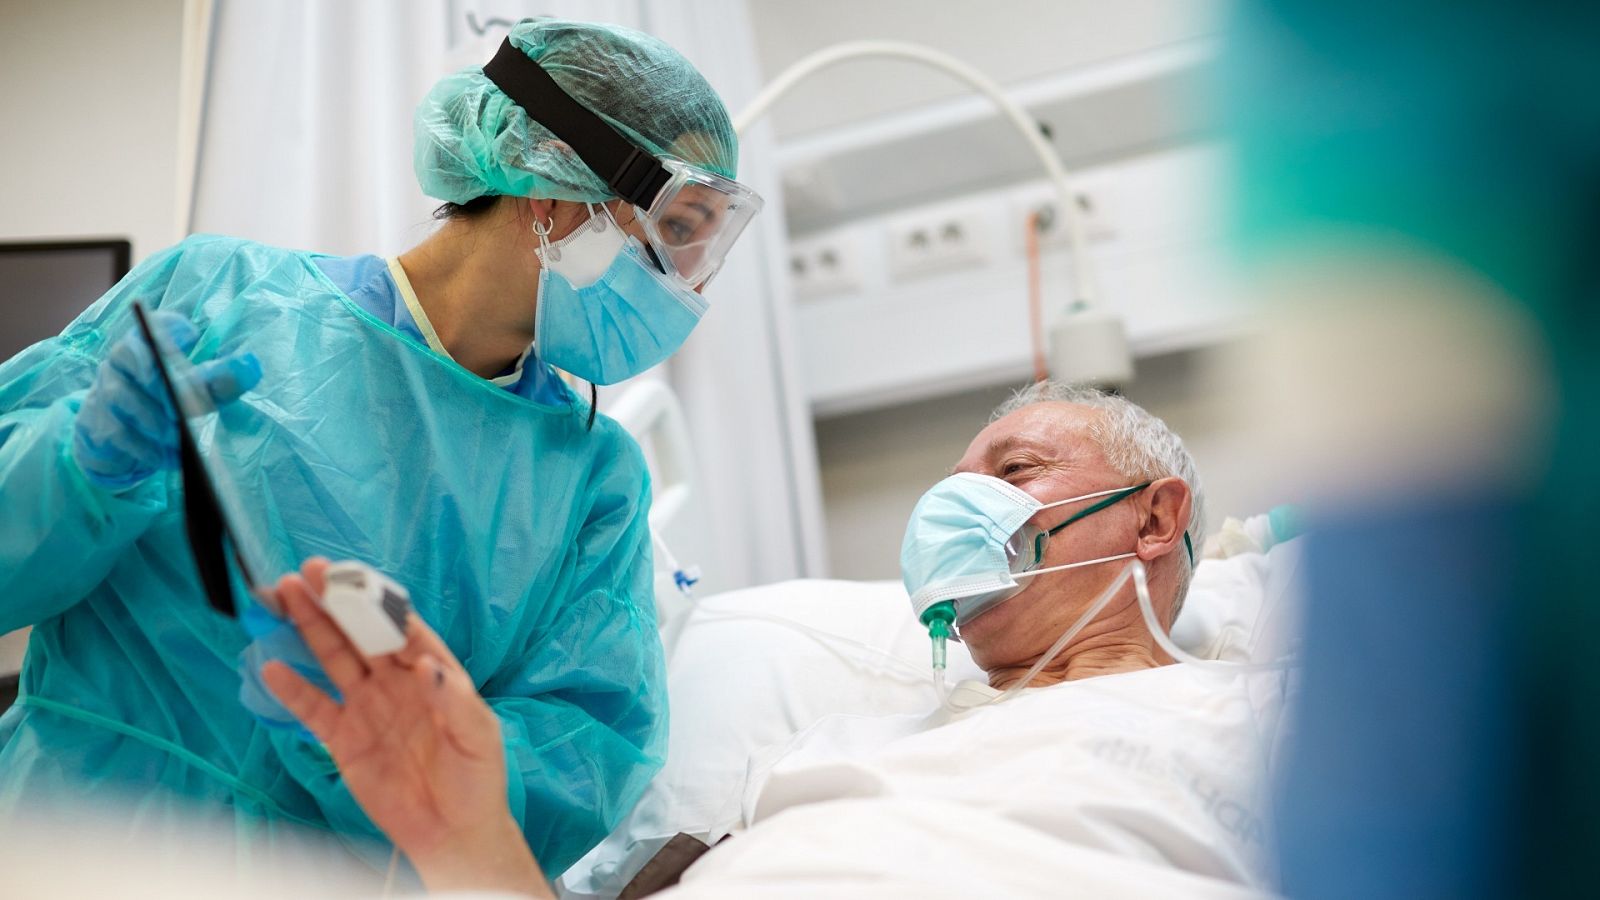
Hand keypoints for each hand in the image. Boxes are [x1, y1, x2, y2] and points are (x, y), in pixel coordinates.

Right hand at [72, 308, 261, 487]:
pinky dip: (145, 447)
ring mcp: (104, 390)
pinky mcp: (97, 423)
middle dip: (161, 382)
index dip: (167, 328)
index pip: (153, 325)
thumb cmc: (167, 404)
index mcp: (147, 344)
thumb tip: (251, 366)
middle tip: (186, 406)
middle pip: (134, 360)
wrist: (122, 439)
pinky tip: (170, 459)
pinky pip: (117, 433)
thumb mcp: (197, 391)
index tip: (192, 336)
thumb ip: (220, 380)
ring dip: (154, 420)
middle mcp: (120, 361)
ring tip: (182, 439)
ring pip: (121, 398)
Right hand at [260, 559, 548, 896]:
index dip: (378, 601)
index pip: (402, 626)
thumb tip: (425, 666)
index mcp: (432, 671)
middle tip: (310, 570)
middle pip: (359, 633)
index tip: (354, 577)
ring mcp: (367, 707)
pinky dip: (292, 689)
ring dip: (311, 628)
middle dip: (335, 601)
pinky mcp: (344, 739)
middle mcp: (394, 682)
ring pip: (333, 658)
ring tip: (287, 595)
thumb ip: (453, 700)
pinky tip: (273, 666)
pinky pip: (314, 708)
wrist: (452, 831)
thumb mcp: (478, 736)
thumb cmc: (477, 777)